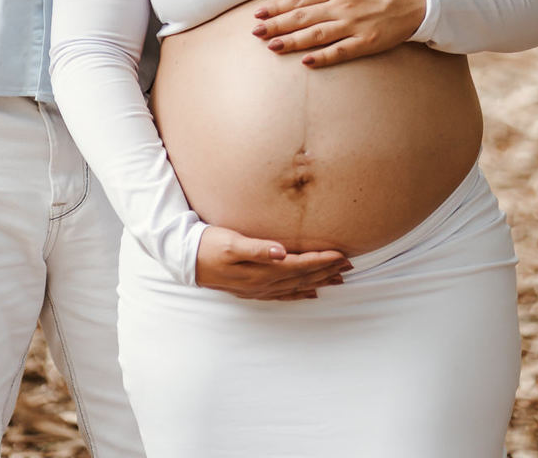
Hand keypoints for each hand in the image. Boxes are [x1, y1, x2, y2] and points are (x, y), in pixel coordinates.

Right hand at [195, 226, 350, 299]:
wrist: (187, 260)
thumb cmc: (209, 245)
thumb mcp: (231, 242)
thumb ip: (257, 248)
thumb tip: (281, 252)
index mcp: (262, 270)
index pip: (300, 266)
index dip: (322, 261)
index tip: (342, 255)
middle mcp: (264, 282)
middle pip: (303, 278)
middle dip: (327, 271)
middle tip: (349, 265)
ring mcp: (259, 288)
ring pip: (297, 287)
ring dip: (319, 281)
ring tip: (338, 277)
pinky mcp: (253, 289)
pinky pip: (284, 294)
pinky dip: (300, 293)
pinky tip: (311, 293)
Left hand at [252, 0, 425, 67]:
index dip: (277, 7)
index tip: (259, 14)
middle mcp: (342, 5)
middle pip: (303, 17)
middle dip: (277, 25)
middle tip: (255, 34)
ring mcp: (354, 25)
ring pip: (317, 35)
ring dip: (293, 41)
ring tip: (273, 47)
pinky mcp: (368, 42)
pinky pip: (342, 51)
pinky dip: (324, 57)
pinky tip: (307, 62)